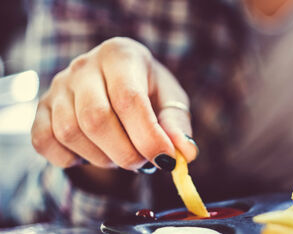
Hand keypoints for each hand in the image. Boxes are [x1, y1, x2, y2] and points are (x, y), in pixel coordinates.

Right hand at [31, 37, 197, 171]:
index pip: (129, 99)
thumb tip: (185, 154)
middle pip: (96, 118)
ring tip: (121, 153)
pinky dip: (71, 159)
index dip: (148, 136)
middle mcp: (84, 66)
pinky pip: (45, 142)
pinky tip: (93, 152)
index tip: (166, 160)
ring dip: (102, 158)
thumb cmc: (147, 90)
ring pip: (70, 133)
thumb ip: (177, 124)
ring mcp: (58, 86)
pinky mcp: (41, 108)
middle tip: (144, 162)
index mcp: (120, 55)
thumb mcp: (169, 100)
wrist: (113, 81)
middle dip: (125, 152)